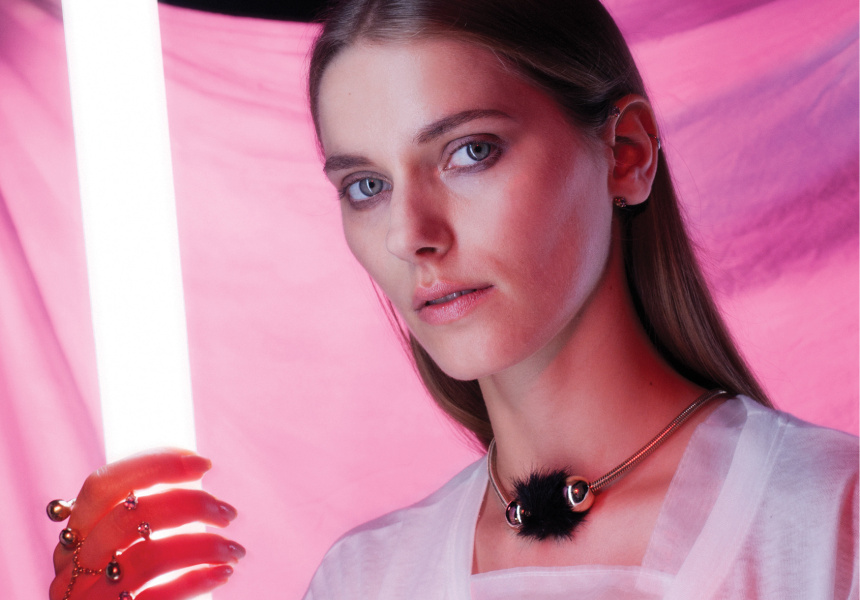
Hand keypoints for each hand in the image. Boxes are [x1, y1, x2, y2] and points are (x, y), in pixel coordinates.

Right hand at [48, 449, 243, 599]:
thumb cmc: (123, 589)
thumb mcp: (113, 554)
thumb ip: (137, 522)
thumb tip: (195, 474)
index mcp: (74, 539)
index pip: (103, 485)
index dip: (154, 465)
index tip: (202, 463)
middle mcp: (73, 567)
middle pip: (129, 518)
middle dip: (188, 504)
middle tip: (228, 513)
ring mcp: (89, 598)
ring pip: (148, 558)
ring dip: (202, 546)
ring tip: (234, 549)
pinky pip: (158, 597)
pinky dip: (196, 580)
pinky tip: (223, 571)